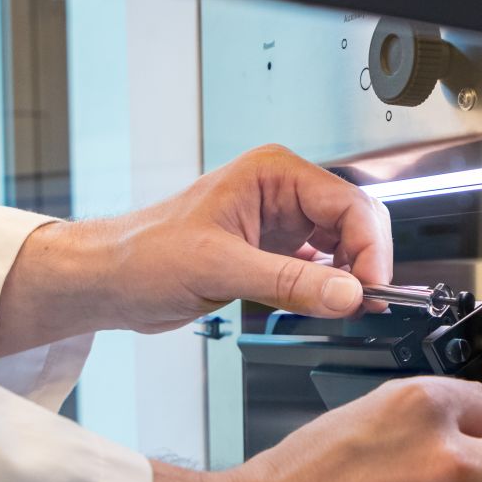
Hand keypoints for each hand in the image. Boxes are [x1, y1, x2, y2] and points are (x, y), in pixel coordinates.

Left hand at [0, 145, 391, 354]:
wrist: (110, 281)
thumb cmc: (143, 254)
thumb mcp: (219, 268)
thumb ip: (289, 283)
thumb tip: (347, 293)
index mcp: (271, 174)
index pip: (348, 204)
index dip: (369, 246)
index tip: (371, 286)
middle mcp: (281, 194)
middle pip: (354, 222)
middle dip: (366, 261)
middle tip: (366, 300)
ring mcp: (279, 225)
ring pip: (342, 247)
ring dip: (351, 278)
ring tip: (350, 308)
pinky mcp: (272, 256)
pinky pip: (319, 270)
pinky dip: (331, 290)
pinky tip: (331, 307)